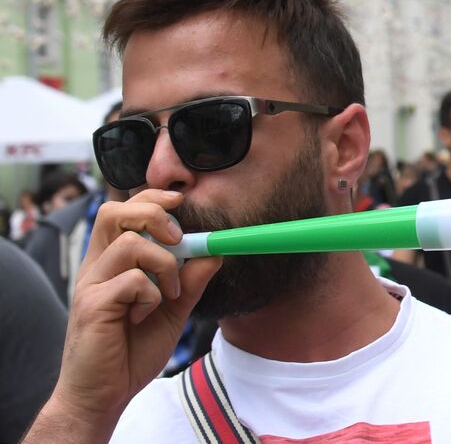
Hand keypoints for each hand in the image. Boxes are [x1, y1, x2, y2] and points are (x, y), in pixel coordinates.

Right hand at [28, 189, 220, 441]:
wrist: (104, 395)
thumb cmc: (133, 350)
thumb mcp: (173, 310)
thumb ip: (191, 281)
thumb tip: (215, 251)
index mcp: (111, 262)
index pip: (123, 210)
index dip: (152, 199)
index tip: (181, 201)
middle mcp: (96, 267)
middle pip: (114, 212)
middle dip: (153, 213)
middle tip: (178, 238)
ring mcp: (90, 285)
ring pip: (129, 243)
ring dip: (163, 263)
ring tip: (170, 293)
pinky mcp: (91, 305)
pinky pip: (132, 281)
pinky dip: (152, 294)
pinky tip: (146, 315)